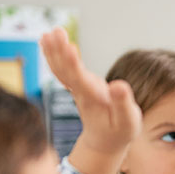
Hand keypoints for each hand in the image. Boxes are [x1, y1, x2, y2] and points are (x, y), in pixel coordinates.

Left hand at [41, 28, 141, 173]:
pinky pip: (60, 69)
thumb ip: (123, 104)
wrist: (104, 142)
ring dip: (54, 50)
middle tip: (56, 31)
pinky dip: (52, 54)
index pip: (80, 80)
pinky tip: (47, 40)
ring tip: (51, 31)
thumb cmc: (119, 131)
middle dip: (60, 50)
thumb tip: (118, 85)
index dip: (74, 64)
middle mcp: (81, 92)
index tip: (69, 47)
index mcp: (93, 99)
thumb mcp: (128, 121)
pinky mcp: (76, 86)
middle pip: (66, 70)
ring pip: (60, 68)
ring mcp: (76, 89)